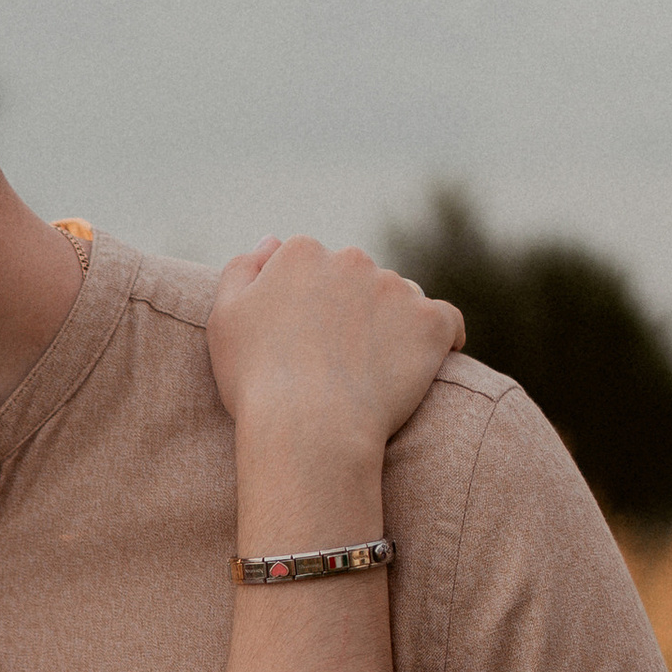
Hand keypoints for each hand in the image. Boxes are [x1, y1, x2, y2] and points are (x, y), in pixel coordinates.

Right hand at [206, 239, 462, 457]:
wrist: (308, 430)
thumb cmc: (257, 382)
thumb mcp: (224, 320)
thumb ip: (242, 270)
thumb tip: (273, 241)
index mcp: (301, 253)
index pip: (313, 266)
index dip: (309, 303)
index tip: (305, 338)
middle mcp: (351, 259)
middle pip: (358, 278)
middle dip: (352, 308)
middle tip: (338, 360)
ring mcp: (395, 289)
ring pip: (400, 298)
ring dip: (392, 323)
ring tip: (373, 371)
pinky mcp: (430, 322)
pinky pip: (447, 322)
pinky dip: (441, 339)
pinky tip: (433, 358)